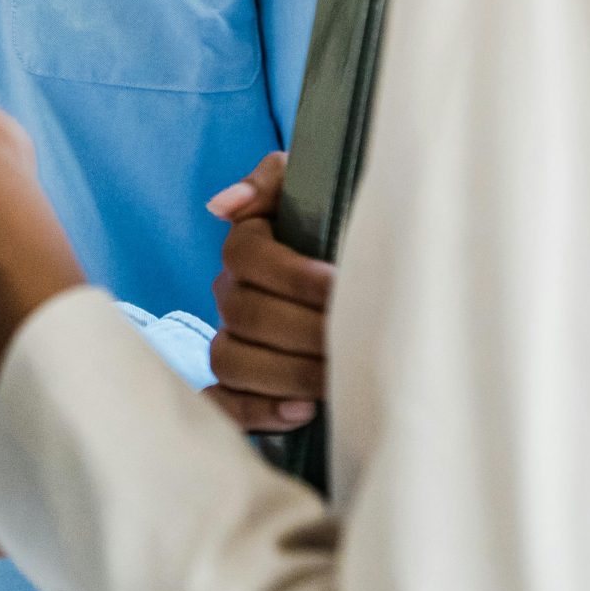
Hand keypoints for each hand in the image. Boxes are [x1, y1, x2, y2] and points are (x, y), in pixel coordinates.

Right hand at [205, 150, 333, 431]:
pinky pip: (224, 403)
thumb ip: (273, 179)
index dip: (292, 274)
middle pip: (244, 314)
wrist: (368, 271)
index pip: (246, 257)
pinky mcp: (239, 385)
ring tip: (333, 380)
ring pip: (230, 360)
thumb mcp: (317, 184)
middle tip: (349, 341)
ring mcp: (232, 339)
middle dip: (302, 330)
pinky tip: (302, 412)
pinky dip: (255, 412)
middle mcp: (230, 293)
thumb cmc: (343, 224)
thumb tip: (221, 206)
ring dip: (285, 373)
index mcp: (246, 245)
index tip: (338, 285)